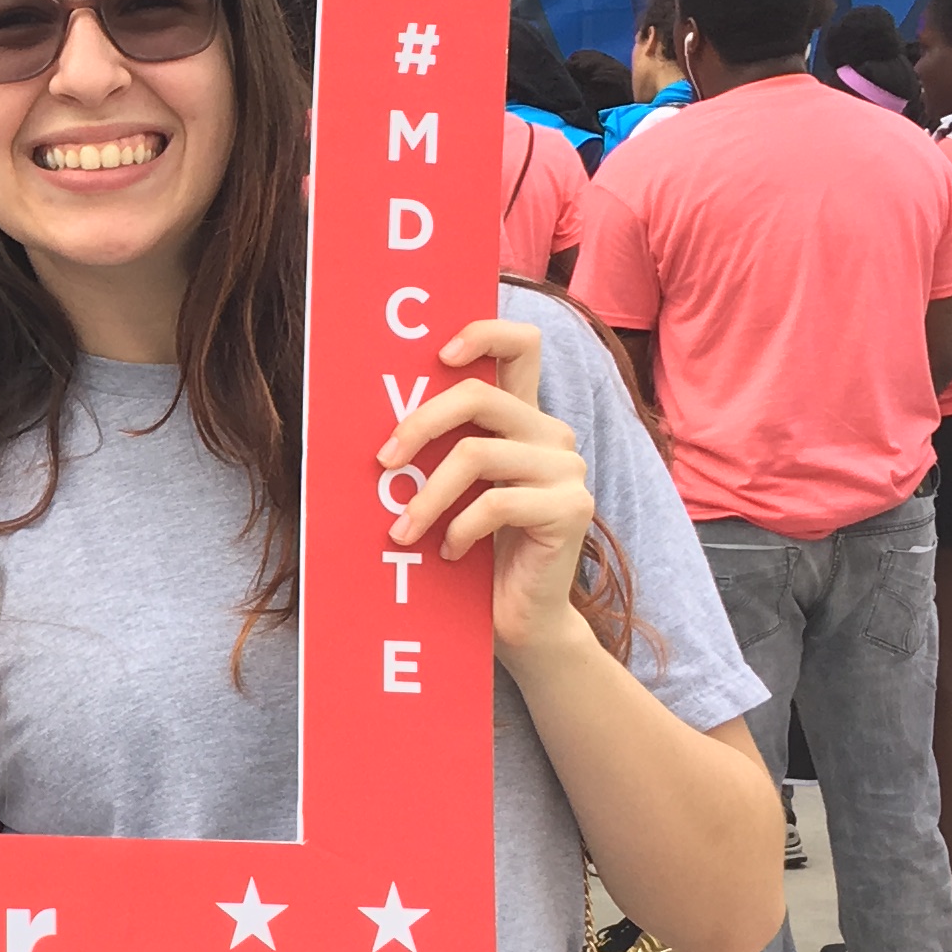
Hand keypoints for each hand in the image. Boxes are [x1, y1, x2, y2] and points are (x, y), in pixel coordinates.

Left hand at [375, 318, 598, 662]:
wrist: (522, 617)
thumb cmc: (479, 551)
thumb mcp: (456, 491)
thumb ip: (441, 449)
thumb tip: (379, 428)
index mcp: (525, 419)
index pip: (522, 345)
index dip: (483, 333)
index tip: (438, 356)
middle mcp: (552, 434)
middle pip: (478, 396)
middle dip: (419, 425)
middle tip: (383, 462)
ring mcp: (567, 469)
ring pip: (477, 456)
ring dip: (426, 498)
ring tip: (402, 532)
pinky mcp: (571, 508)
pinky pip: (496, 504)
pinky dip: (458, 530)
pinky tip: (448, 553)